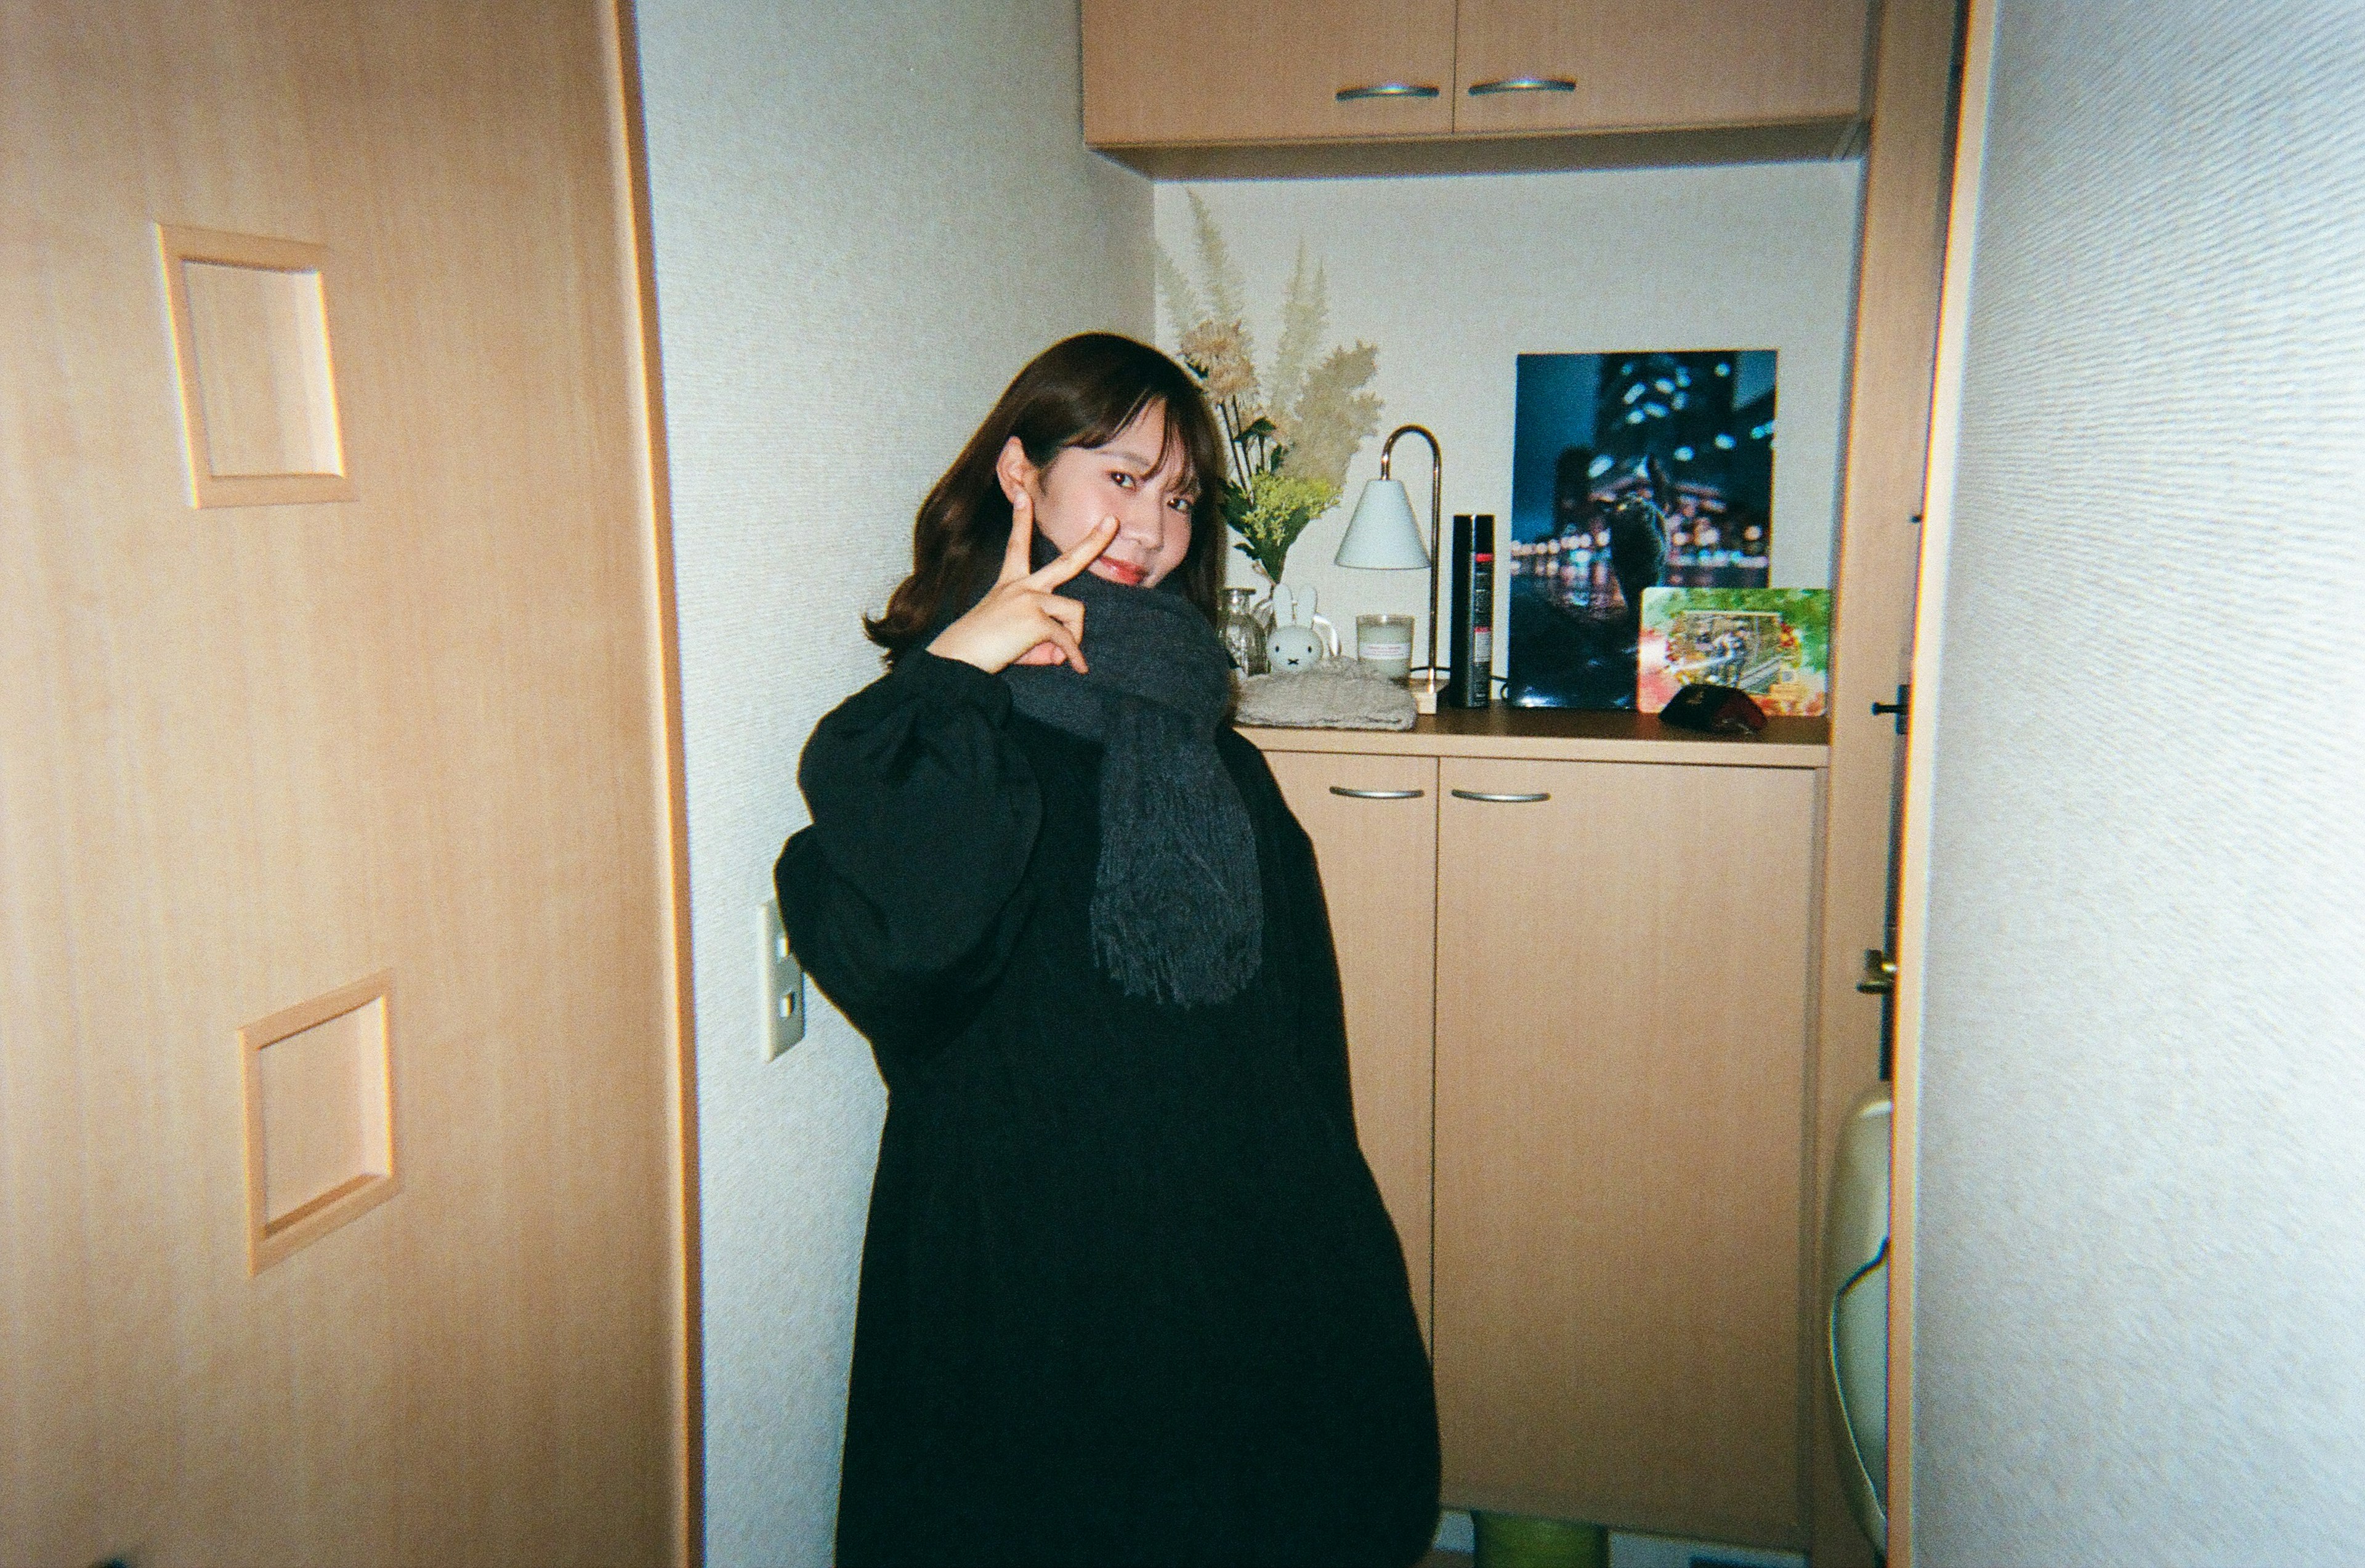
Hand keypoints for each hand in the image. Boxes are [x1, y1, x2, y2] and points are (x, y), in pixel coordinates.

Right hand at [926, 490, 1115, 674]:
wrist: (958, 659)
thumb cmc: (983, 651)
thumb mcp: (1018, 641)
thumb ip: (1046, 642)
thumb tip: (1065, 654)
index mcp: (1011, 584)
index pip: (1016, 546)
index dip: (1020, 520)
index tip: (1022, 494)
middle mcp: (1021, 586)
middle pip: (1066, 561)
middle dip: (1092, 542)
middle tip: (1111, 522)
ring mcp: (1029, 599)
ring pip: (1074, 610)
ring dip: (1074, 636)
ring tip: (1060, 656)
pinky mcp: (1034, 620)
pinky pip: (1067, 639)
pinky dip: (1074, 656)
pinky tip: (1078, 668)